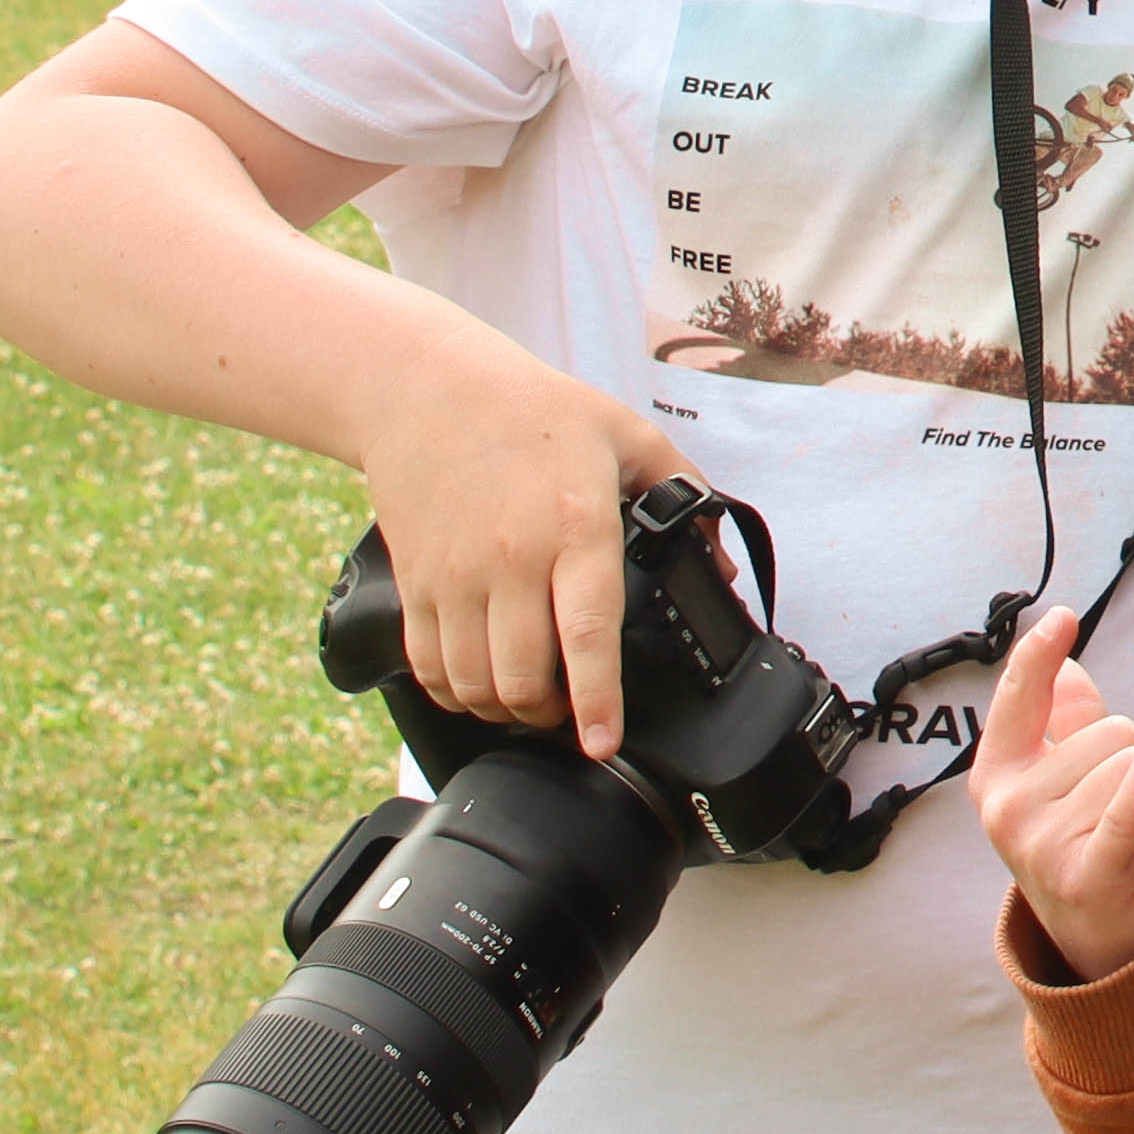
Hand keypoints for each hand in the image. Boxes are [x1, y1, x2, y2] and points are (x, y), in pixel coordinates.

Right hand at [355, 343, 689, 753]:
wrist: (425, 391)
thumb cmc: (532, 411)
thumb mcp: (624, 435)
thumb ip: (682, 492)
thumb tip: (719, 561)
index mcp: (574, 526)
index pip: (588, 633)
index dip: (596, 702)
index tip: (603, 743)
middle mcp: (511, 560)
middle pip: (523, 679)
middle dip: (551, 716)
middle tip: (571, 711)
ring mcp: (454, 576)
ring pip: (475, 685)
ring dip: (504, 710)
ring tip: (530, 700)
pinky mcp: (414, 584)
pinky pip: (428, 669)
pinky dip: (455, 694)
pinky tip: (479, 685)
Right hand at [972, 618, 1133, 981]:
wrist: (1101, 930)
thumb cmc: (1084, 838)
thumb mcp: (1065, 774)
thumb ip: (1063, 717)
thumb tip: (1061, 659)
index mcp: (998, 772)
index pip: (1018, 697)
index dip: (1040, 653)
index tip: (1061, 617)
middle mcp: (1007, 806)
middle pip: (1109, 730)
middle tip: (1133, 801)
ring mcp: (1038, 844)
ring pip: (1132, 764)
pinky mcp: (1081, 876)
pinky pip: (1127, 808)